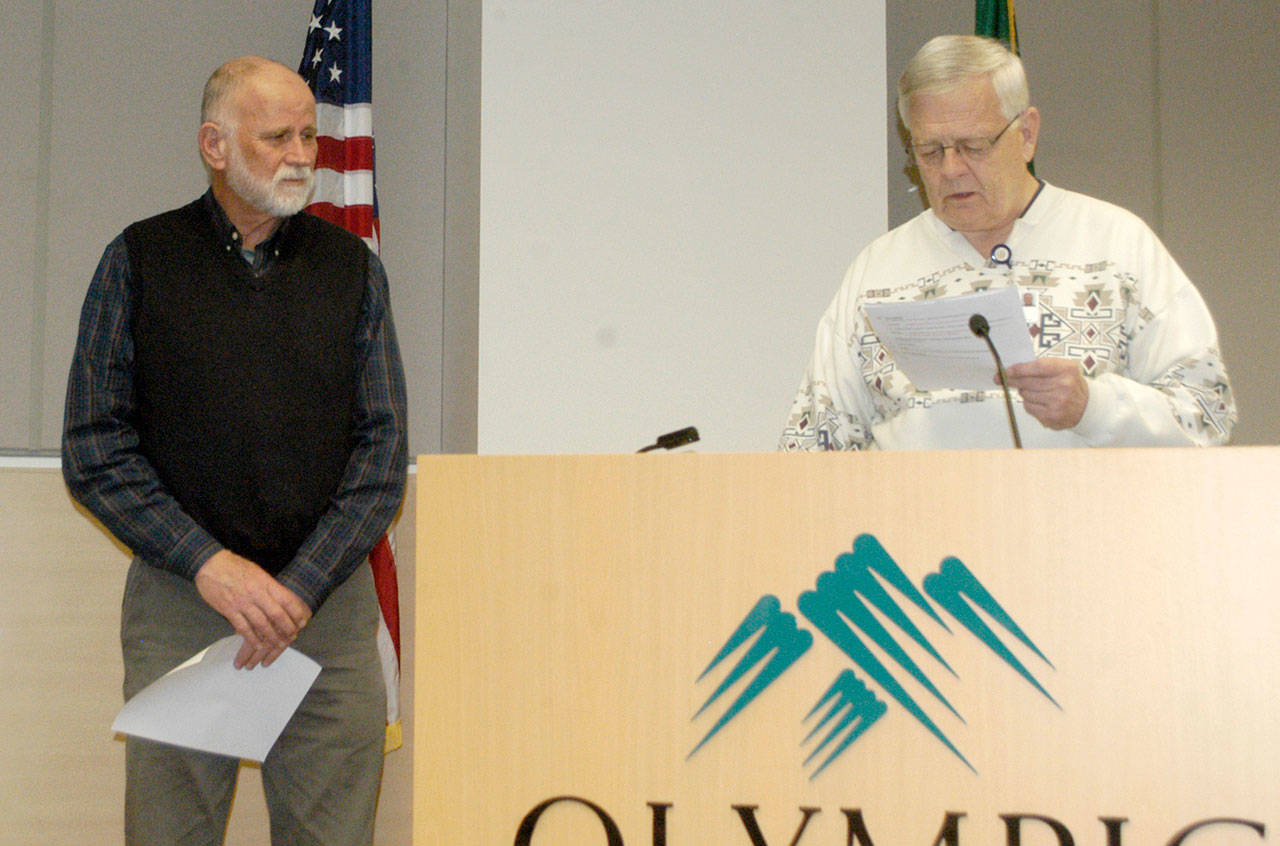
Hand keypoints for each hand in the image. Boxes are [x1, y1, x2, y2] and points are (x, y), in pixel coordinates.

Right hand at [194, 550, 311, 668]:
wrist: (210, 564)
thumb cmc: (235, 566)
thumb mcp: (257, 571)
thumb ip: (268, 586)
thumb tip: (283, 599)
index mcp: (265, 582)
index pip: (286, 599)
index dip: (296, 612)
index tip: (303, 621)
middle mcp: (256, 593)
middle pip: (276, 614)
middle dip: (287, 627)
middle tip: (293, 636)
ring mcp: (242, 602)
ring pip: (261, 623)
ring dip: (271, 636)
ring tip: (278, 644)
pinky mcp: (228, 610)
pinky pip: (243, 627)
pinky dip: (251, 638)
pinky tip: (258, 644)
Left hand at [1001, 357, 1089, 429]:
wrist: (1086, 407)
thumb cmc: (1069, 384)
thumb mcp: (1063, 368)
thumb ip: (1041, 366)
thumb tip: (1012, 370)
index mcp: (1067, 369)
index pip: (1037, 367)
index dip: (1018, 369)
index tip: (1006, 370)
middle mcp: (1064, 385)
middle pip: (1028, 381)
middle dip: (1013, 380)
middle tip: (1003, 378)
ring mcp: (1057, 402)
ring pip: (1025, 394)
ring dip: (1024, 392)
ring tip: (1034, 390)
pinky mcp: (1051, 416)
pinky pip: (1028, 407)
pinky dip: (1028, 403)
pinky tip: (1038, 401)